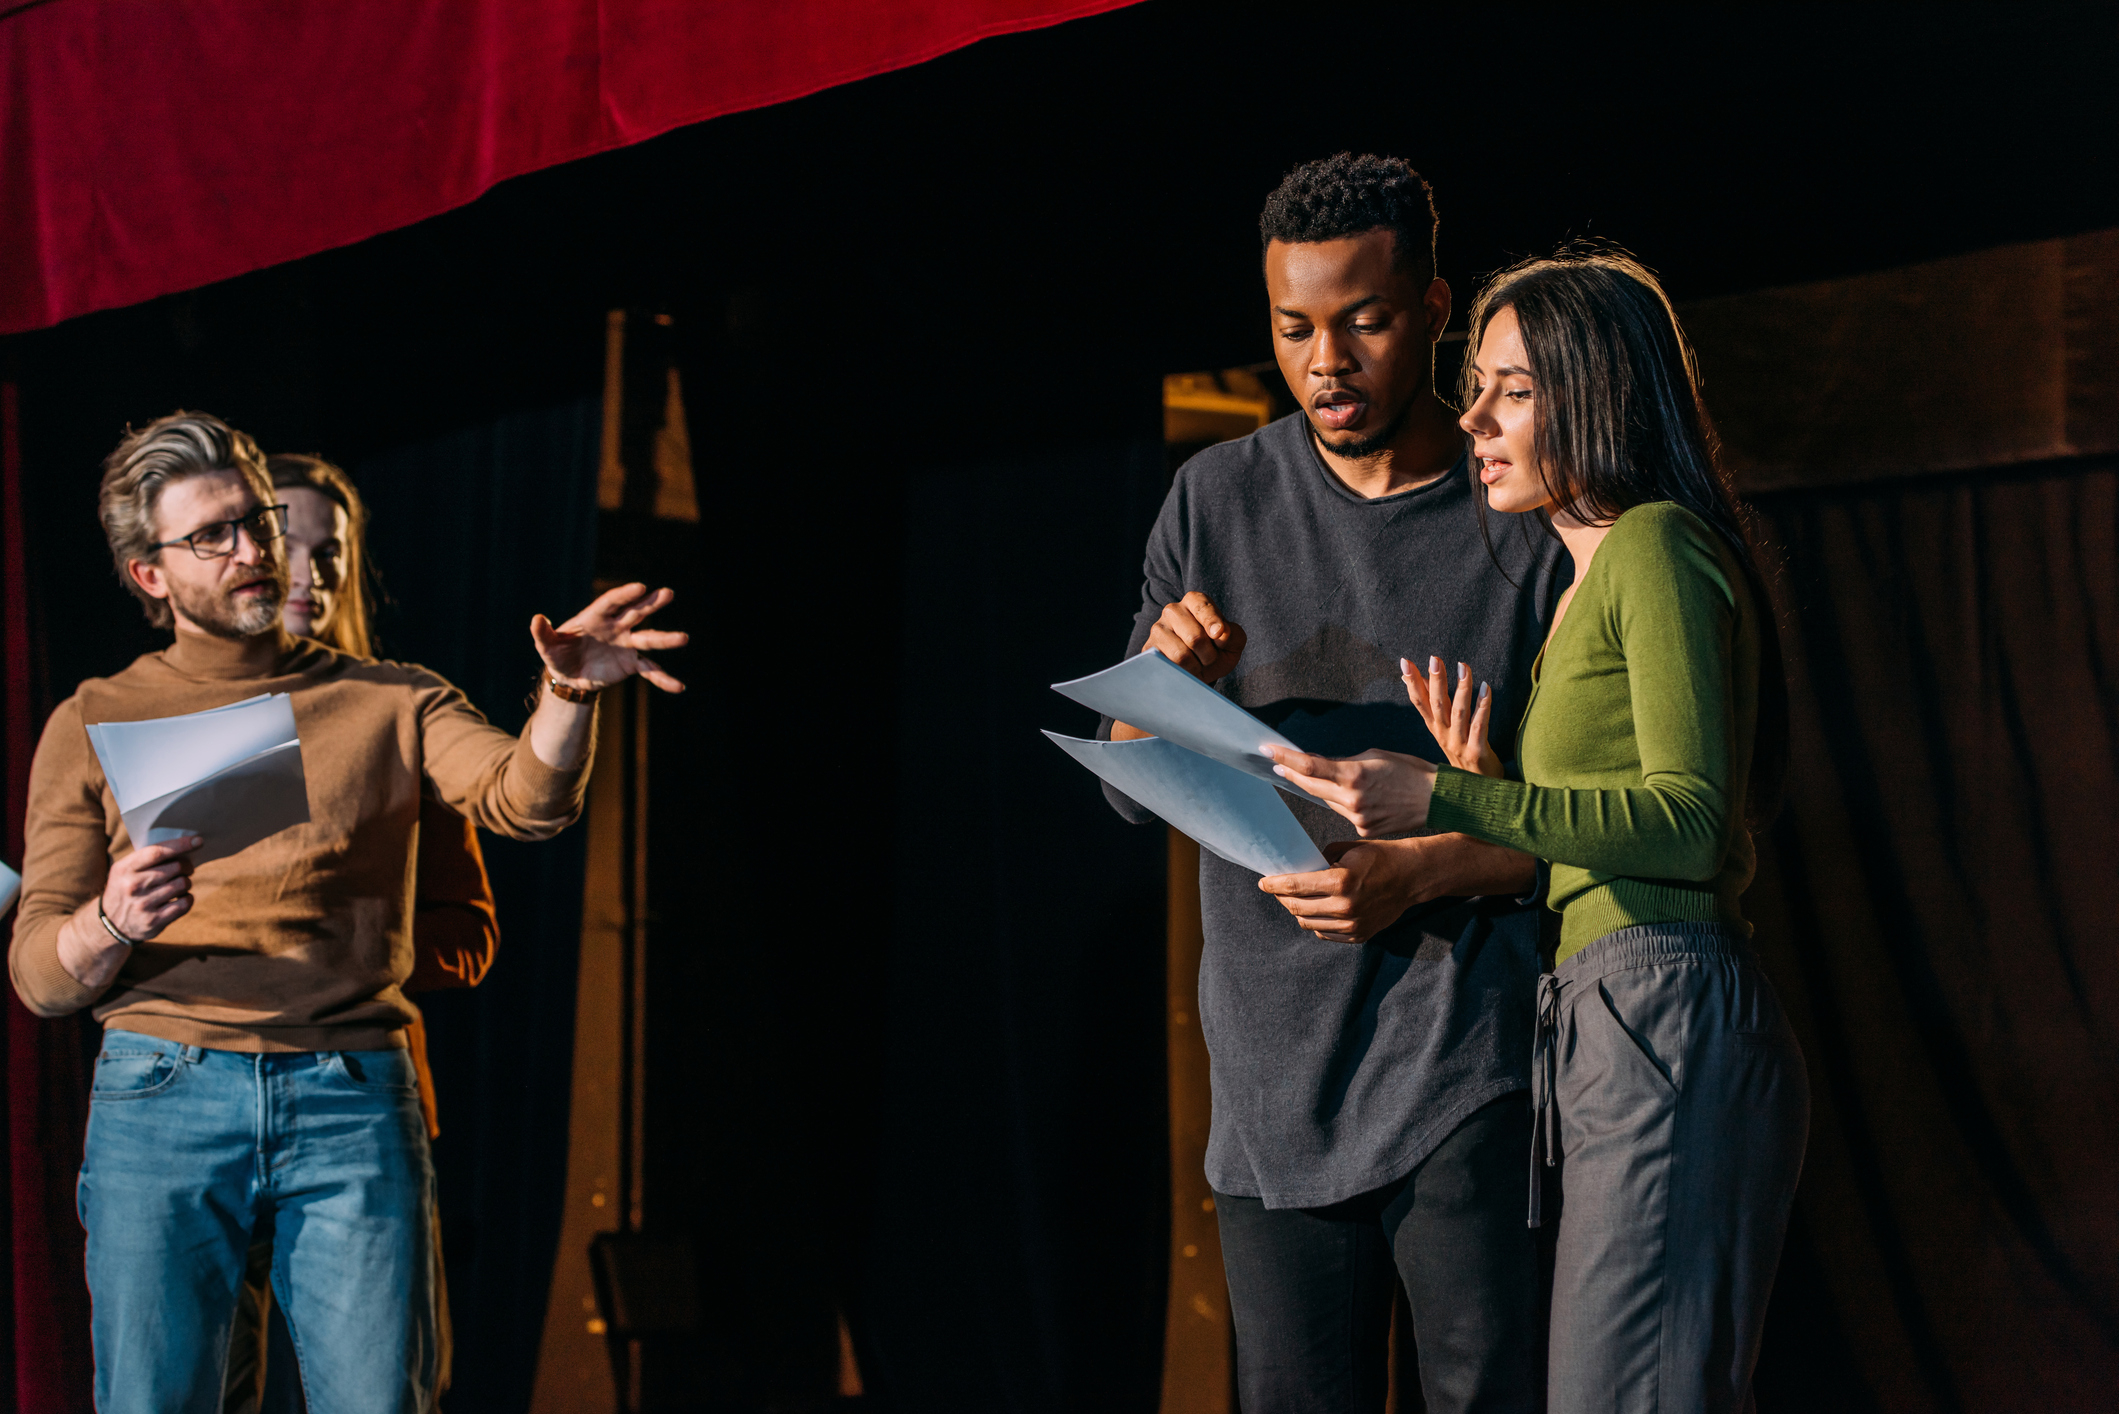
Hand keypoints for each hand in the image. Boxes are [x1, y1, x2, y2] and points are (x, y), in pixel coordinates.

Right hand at [56, 835, 201, 988]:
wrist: (111, 925)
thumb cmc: (126, 889)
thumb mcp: (125, 871)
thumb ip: (147, 858)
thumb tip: (184, 846)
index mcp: (125, 869)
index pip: (156, 852)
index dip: (180, 845)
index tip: (198, 840)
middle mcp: (132, 886)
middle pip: (175, 867)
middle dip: (186, 866)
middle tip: (185, 868)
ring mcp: (143, 905)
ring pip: (182, 884)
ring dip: (186, 882)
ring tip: (179, 885)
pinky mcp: (154, 921)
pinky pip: (184, 904)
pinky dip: (188, 898)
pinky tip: (182, 898)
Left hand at [531, 583, 688, 693]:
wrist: (569, 677)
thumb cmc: (558, 654)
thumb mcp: (547, 646)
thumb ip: (543, 633)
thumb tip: (536, 619)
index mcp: (595, 618)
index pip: (611, 603)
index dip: (625, 595)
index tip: (640, 587)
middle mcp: (615, 628)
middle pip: (636, 613)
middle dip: (651, 603)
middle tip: (667, 593)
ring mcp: (626, 645)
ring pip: (648, 639)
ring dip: (665, 639)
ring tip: (683, 638)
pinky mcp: (631, 664)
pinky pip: (650, 670)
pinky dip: (663, 678)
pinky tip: (678, 687)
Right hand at [1145, 591, 1245, 684]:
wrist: (1200, 669)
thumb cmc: (1218, 650)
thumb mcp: (1234, 642)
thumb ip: (1233, 634)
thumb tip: (1220, 633)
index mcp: (1195, 601)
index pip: (1203, 608)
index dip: (1213, 622)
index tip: (1217, 635)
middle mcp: (1173, 610)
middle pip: (1195, 637)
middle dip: (1209, 655)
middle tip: (1210, 658)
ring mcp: (1158, 629)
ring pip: (1180, 655)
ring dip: (1196, 667)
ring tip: (1197, 665)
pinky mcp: (1148, 649)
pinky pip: (1167, 666)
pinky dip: (1181, 674)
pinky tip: (1184, 671)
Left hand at [1257, 839, 1427, 943]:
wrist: (1413, 877)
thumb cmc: (1380, 857)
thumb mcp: (1348, 849)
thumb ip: (1320, 859)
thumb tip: (1298, 868)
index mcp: (1340, 881)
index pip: (1294, 887)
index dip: (1274, 884)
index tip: (1263, 882)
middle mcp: (1345, 907)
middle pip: (1296, 907)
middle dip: (1282, 897)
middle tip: (1278, 889)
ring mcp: (1352, 925)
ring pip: (1308, 923)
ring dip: (1297, 911)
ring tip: (1295, 899)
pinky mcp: (1359, 935)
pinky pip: (1324, 933)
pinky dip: (1315, 922)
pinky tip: (1315, 910)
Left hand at [1262, 744, 1435, 836]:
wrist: (1435, 799)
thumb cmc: (1408, 770)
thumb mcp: (1374, 755)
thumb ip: (1343, 761)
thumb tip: (1317, 762)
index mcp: (1355, 774)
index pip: (1310, 766)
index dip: (1286, 759)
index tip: (1268, 751)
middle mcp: (1352, 798)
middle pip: (1311, 786)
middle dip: (1292, 774)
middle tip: (1277, 764)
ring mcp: (1357, 818)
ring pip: (1329, 801)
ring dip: (1325, 789)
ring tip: (1338, 779)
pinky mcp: (1364, 831)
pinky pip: (1344, 814)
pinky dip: (1345, 803)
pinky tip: (1362, 797)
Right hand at [1402, 655, 1503, 776]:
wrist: (1476, 790)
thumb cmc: (1462, 755)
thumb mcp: (1443, 730)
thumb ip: (1433, 705)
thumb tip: (1416, 680)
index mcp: (1435, 729)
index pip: (1420, 702)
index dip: (1412, 682)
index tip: (1405, 662)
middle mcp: (1444, 736)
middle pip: (1437, 705)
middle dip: (1435, 681)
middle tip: (1434, 659)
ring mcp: (1459, 745)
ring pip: (1459, 713)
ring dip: (1461, 689)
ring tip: (1463, 667)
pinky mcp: (1477, 752)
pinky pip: (1479, 726)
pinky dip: (1482, 706)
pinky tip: (1486, 688)